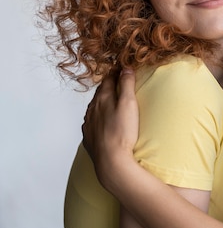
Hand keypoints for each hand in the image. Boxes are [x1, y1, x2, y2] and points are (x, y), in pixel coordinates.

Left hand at [82, 69, 138, 190]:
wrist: (111, 160)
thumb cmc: (123, 132)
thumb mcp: (129, 104)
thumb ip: (126, 84)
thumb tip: (125, 68)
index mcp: (102, 98)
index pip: (108, 79)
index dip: (116, 72)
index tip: (122, 67)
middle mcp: (92, 109)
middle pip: (100, 92)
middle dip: (108, 85)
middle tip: (117, 81)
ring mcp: (89, 123)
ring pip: (94, 107)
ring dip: (102, 101)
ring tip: (111, 100)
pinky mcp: (89, 137)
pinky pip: (92, 121)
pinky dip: (98, 116)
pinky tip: (103, 120)